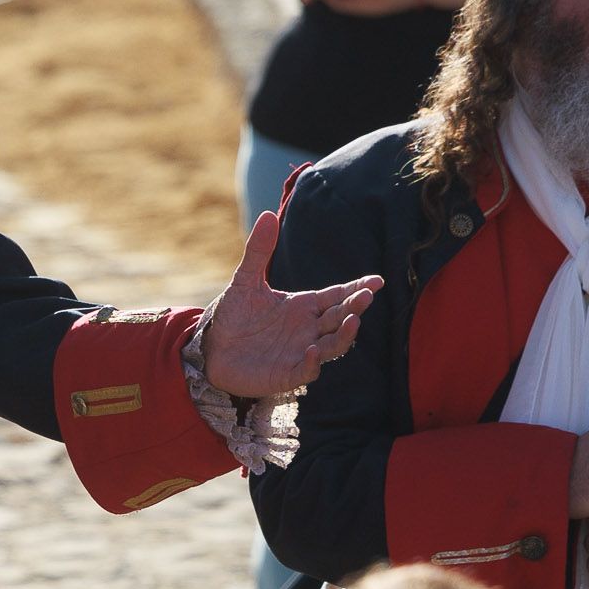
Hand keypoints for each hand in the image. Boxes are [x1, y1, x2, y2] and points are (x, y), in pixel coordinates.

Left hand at [198, 210, 381, 400]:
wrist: (211, 348)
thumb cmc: (233, 315)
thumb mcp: (246, 281)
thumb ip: (259, 251)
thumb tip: (268, 214)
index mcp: (304, 306)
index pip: (337, 296)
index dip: (358, 289)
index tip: (377, 280)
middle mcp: (309, 329)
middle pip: (340, 318)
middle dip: (355, 307)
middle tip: (367, 296)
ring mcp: (301, 352)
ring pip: (333, 345)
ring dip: (344, 335)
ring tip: (352, 320)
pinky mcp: (288, 374)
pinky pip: (307, 370)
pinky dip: (312, 362)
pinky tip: (312, 350)